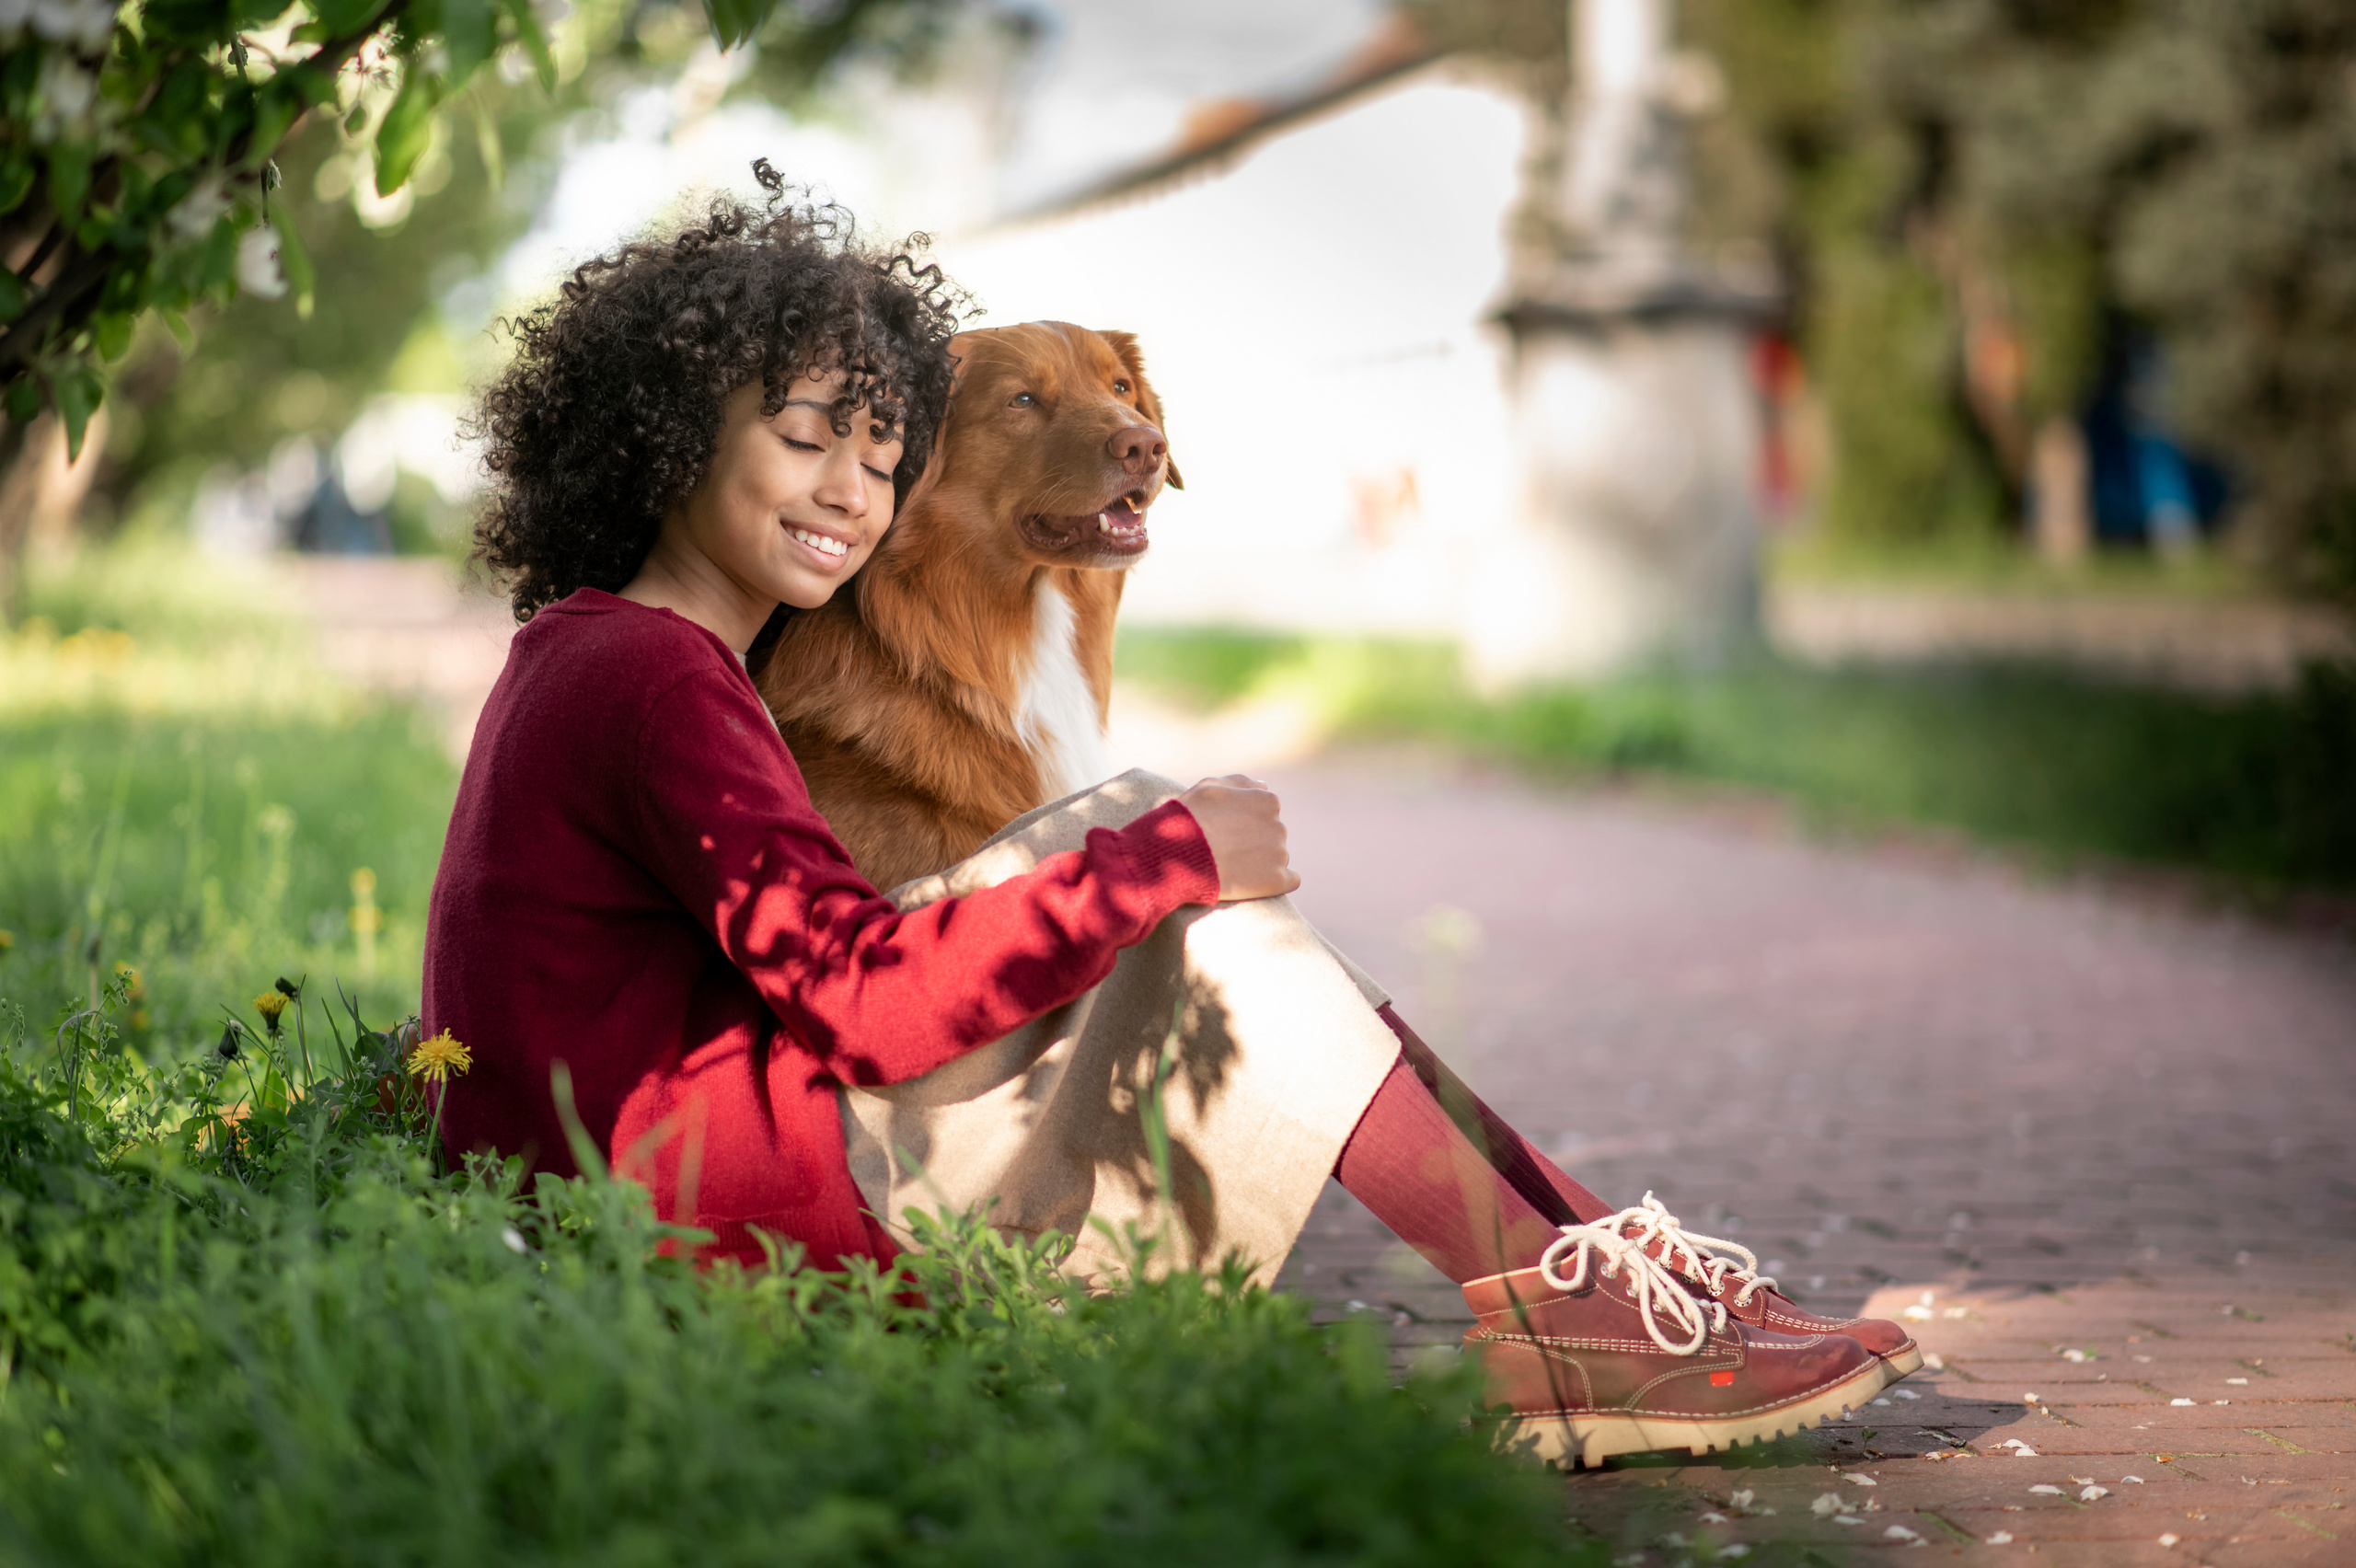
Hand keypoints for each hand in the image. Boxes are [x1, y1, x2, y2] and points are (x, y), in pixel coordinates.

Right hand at [1176, 775, 1299, 901]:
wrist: (1178, 856)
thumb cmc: (1190, 818)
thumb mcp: (1210, 787)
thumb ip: (1241, 782)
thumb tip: (1265, 785)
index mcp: (1268, 801)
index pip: (1266, 813)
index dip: (1244, 825)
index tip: (1225, 833)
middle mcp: (1279, 825)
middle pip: (1272, 836)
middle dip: (1254, 843)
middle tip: (1226, 852)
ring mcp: (1280, 854)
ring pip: (1278, 858)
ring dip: (1261, 863)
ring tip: (1232, 868)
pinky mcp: (1278, 880)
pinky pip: (1289, 880)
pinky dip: (1274, 882)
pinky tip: (1253, 883)